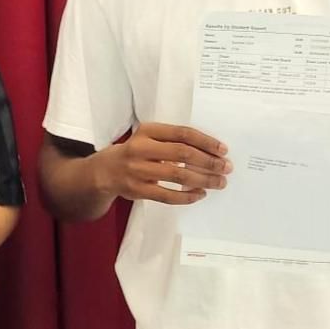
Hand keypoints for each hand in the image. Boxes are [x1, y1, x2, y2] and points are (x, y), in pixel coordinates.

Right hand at [100, 123, 230, 204]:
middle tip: (226, 168)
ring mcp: (138, 171)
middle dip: (209, 162)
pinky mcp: (138, 190)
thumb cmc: (134, 152)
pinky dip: (187, 197)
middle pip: (183, 154)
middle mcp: (141, 149)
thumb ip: (172, 140)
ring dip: (203, 180)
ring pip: (178, 176)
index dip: (206, 142)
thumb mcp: (148, 138)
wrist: (103, 172)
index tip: (223, 150)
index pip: (183, 134)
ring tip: (219, 183)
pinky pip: (168, 196)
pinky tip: (200, 194)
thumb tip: (210, 152)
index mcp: (147, 131)